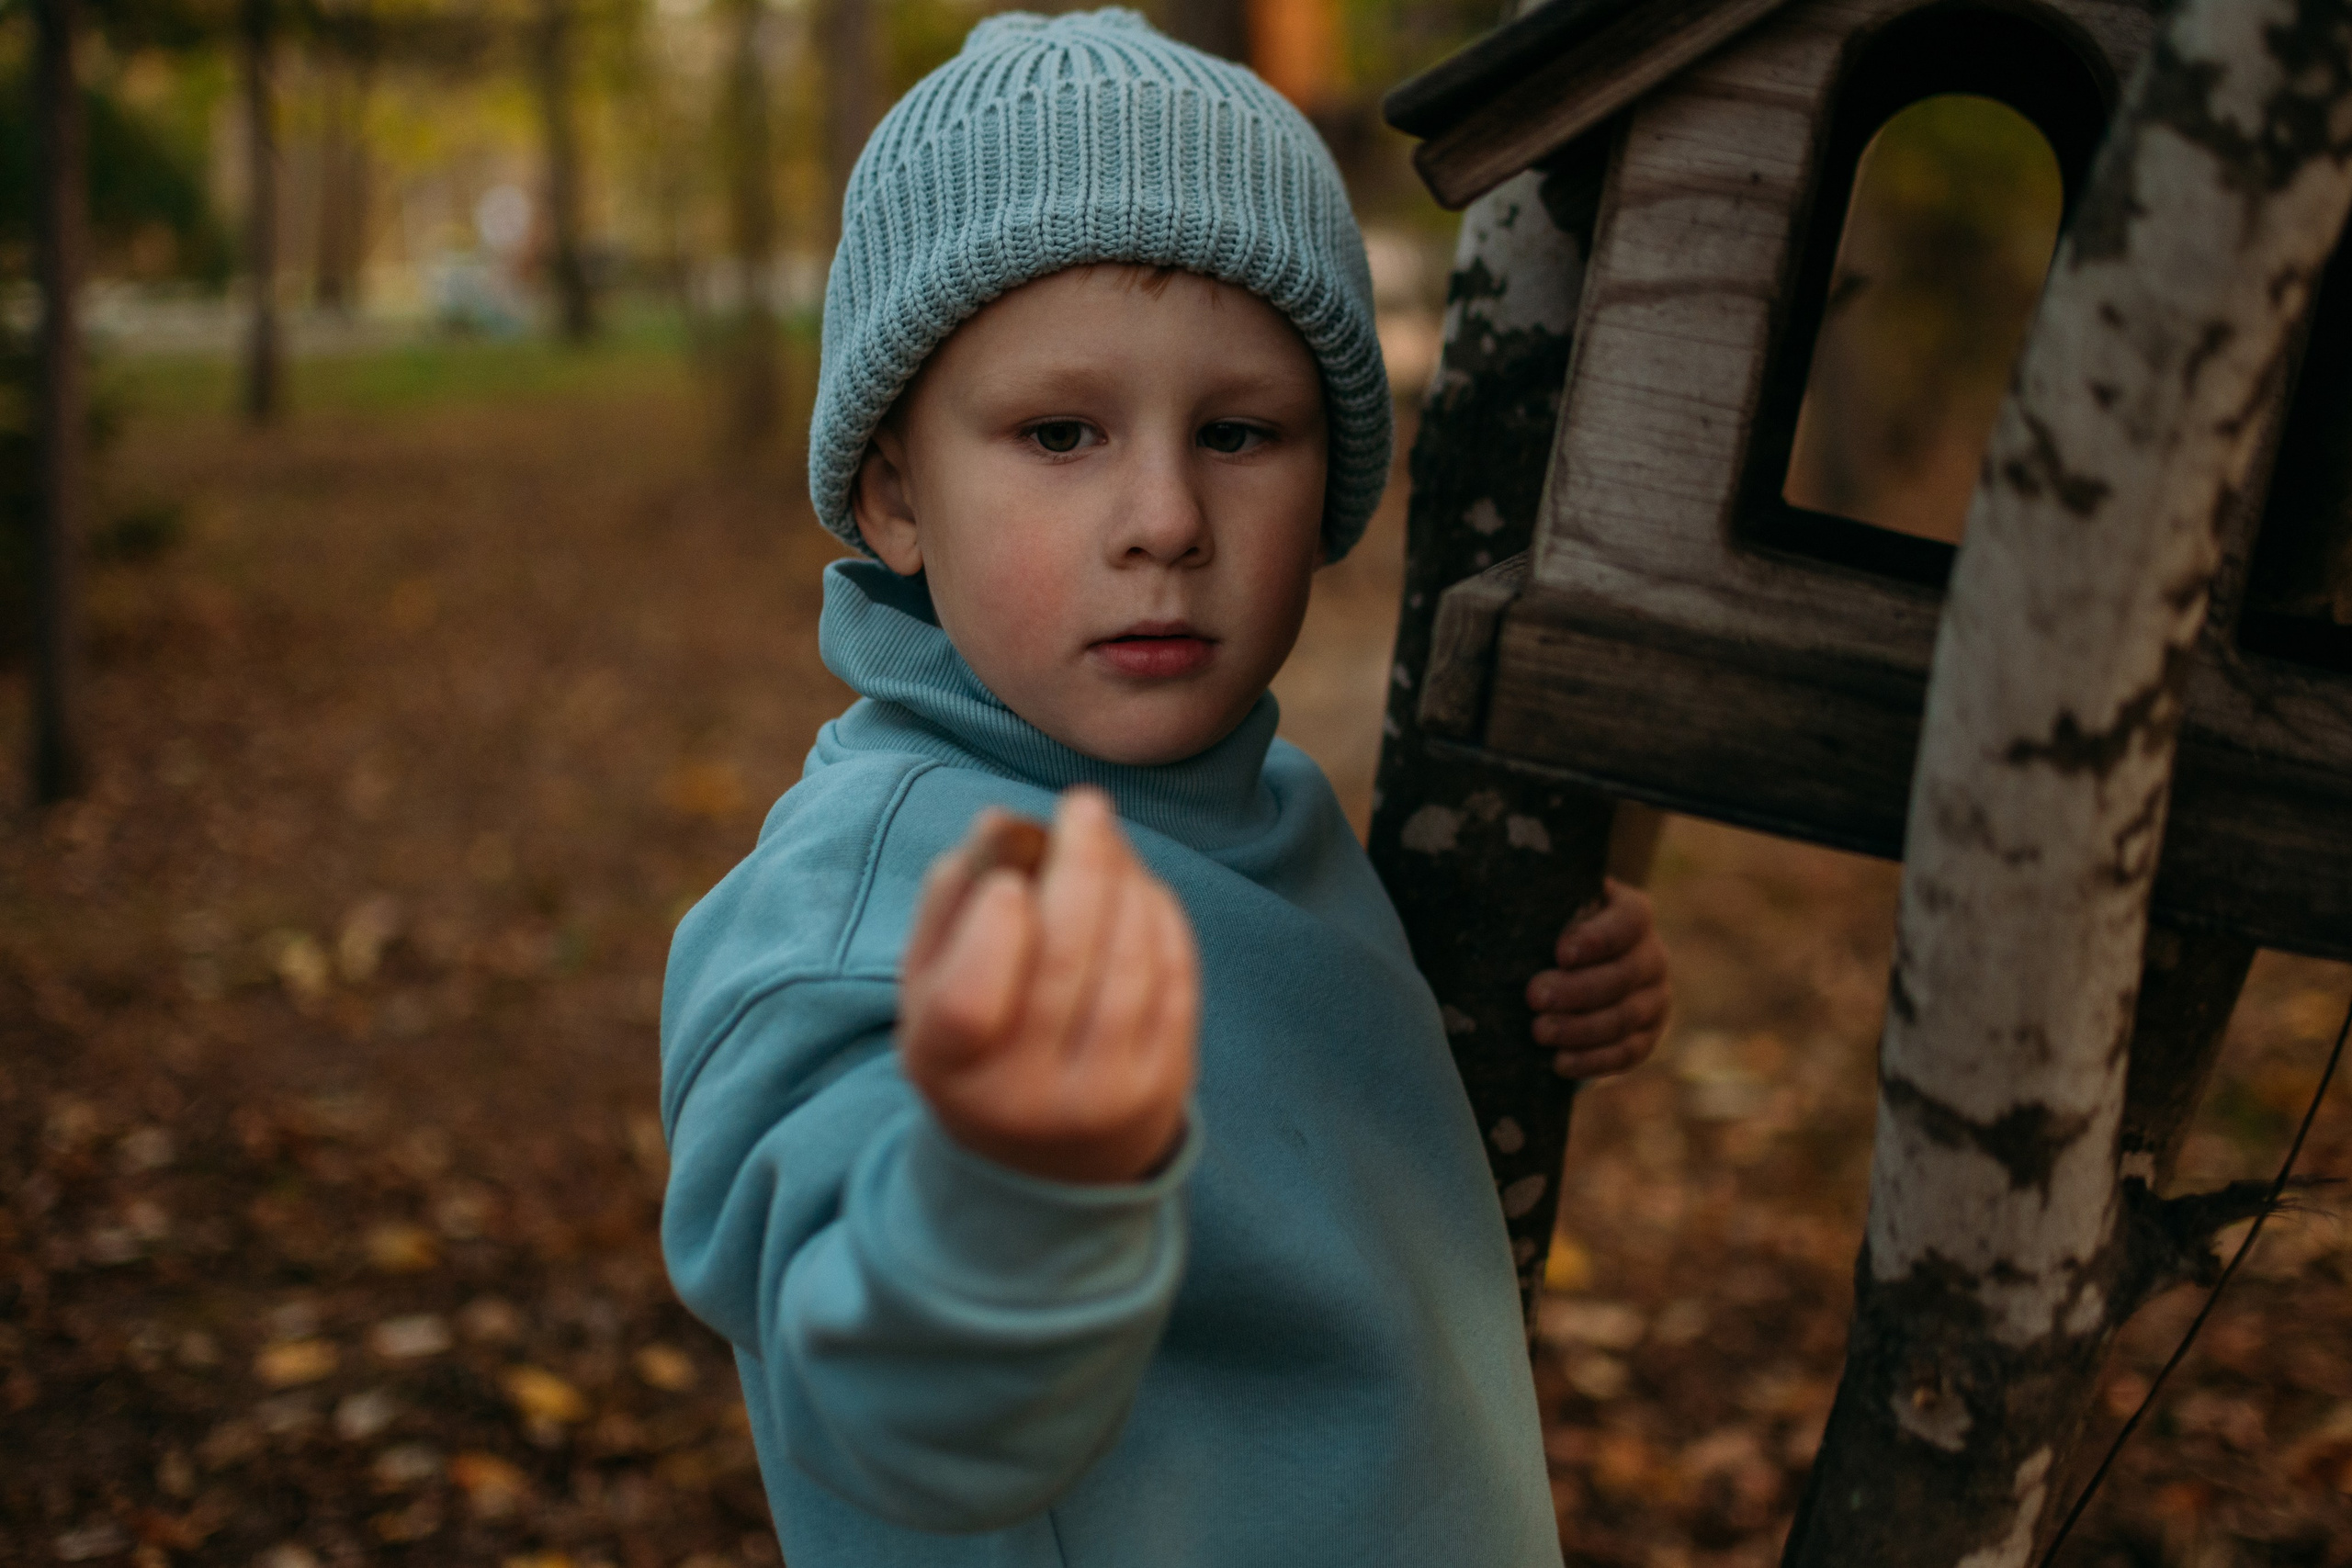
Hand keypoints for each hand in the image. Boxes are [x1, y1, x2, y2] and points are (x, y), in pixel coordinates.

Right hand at [898, 789, 1197, 1184]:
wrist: (1048, 1165)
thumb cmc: (979, 1046)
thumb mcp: (932, 988)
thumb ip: (951, 903)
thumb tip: (999, 821)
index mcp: (948, 1065)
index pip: (970, 999)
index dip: (994, 927)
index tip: (1012, 879)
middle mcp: (1025, 1093)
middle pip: (1067, 960)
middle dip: (1083, 864)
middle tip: (1084, 805)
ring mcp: (1104, 1094)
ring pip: (1130, 960)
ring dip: (1127, 881)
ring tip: (1109, 840)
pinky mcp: (1165, 1082)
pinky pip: (1175, 977)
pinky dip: (1161, 916)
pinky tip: (1140, 889)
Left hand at [1525, 877, 1669, 1078]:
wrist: (1579, 963)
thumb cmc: (1551, 927)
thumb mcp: (1552, 904)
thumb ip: (1534, 898)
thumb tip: (1474, 888)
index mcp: (1633, 914)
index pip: (1627, 923)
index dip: (1597, 940)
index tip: (1559, 952)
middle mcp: (1651, 956)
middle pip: (1622, 976)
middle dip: (1577, 990)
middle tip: (1534, 996)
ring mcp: (1654, 999)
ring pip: (1624, 1018)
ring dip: (1581, 1029)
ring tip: (1539, 1032)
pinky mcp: (1647, 1036)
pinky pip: (1627, 1053)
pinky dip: (1594, 1061)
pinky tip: (1560, 1064)